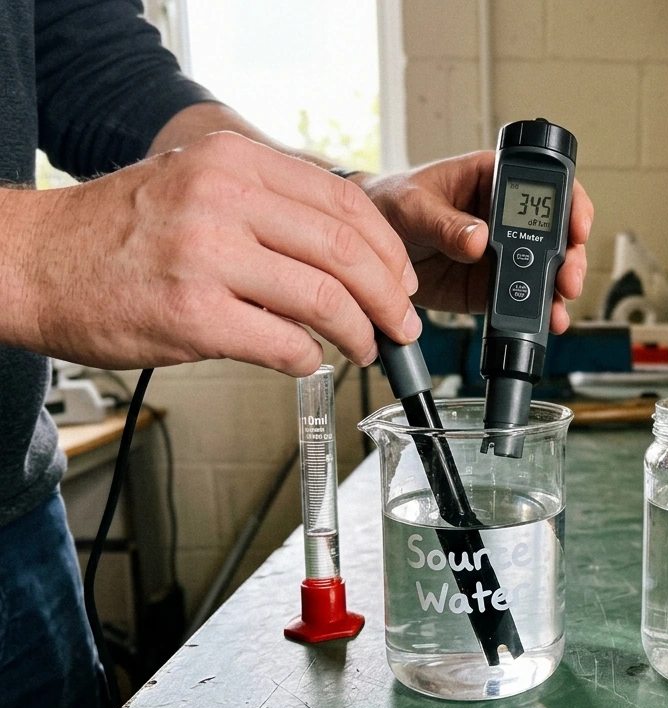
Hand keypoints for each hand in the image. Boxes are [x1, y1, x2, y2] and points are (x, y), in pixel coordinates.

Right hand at [8, 131, 421, 375]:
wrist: (32, 262)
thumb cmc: (118, 233)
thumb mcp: (196, 186)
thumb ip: (268, 209)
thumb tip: (348, 257)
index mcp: (234, 161)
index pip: (345, 204)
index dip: (389, 251)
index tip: (403, 279)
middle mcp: (223, 199)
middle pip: (346, 252)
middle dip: (390, 298)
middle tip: (404, 324)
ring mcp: (207, 256)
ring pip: (325, 299)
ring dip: (360, 333)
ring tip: (366, 348)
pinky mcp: (193, 315)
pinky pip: (284, 343)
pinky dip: (309, 358)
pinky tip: (308, 359)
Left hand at [359, 151, 592, 333]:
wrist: (364, 248)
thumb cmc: (388, 204)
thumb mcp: (412, 205)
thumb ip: (445, 222)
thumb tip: (479, 239)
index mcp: (492, 180)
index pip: (542, 184)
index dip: (569, 203)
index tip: (576, 226)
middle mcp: (504, 218)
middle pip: (555, 233)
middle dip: (570, 256)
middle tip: (568, 276)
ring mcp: (500, 254)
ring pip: (544, 270)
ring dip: (558, 288)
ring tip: (559, 304)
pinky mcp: (488, 287)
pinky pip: (520, 300)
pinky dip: (535, 312)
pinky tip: (546, 320)